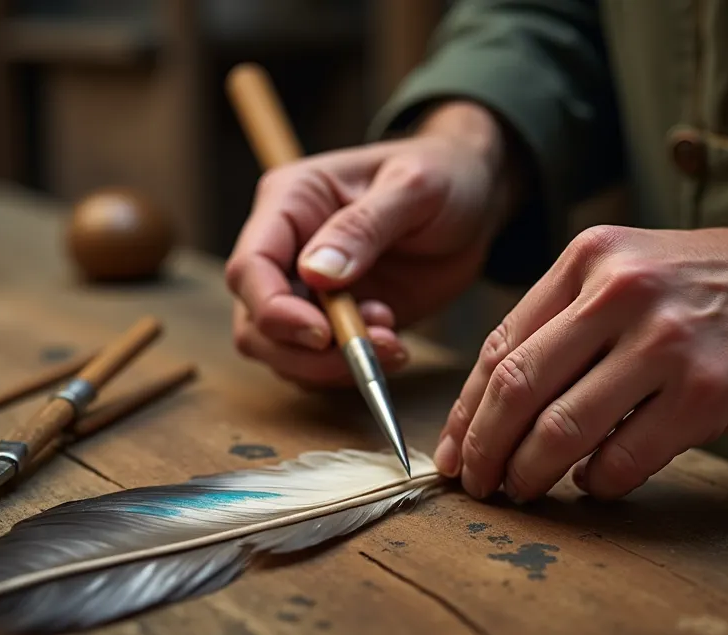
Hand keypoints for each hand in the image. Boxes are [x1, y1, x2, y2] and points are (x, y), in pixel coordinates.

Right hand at [225, 102, 518, 386]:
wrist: (476, 199)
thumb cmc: (443, 174)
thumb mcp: (413, 188)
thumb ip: (363, 226)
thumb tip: (315, 274)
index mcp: (289, 203)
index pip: (251, 267)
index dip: (275, 310)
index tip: (323, 334)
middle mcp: (287, 249)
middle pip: (256, 322)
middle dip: (304, 351)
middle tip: (369, 350)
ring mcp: (308, 290)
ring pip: (282, 351)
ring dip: (331, 365)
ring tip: (392, 342)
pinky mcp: (335, 321)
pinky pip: (318, 363)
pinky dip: (350, 368)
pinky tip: (393, 344)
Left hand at [435, 214, 727, 501]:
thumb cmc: (722, 286)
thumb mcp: (636, 268)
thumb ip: (570, 317)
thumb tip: (499, 399)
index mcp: (590, 258)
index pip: (501, 344)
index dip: (468, 409)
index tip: (455, 451)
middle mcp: (619, 292)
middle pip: (516, 388)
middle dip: (484, 449)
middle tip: (477, 485)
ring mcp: (663, 343)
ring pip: (561, 429)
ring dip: (530, 474)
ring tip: (523, 492)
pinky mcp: (705, 394)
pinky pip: (623, 459)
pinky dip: (597, 482)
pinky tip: (595, 483)